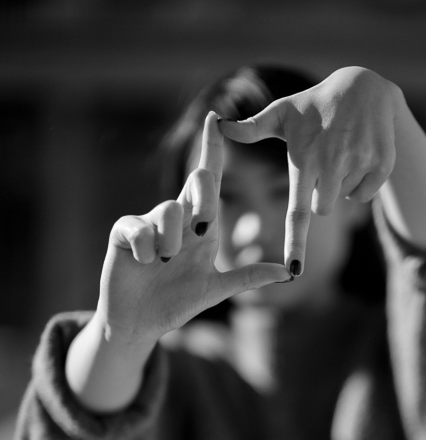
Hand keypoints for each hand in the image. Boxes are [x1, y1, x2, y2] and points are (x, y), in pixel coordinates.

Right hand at [98, 112, 290, 347]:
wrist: (140, 322)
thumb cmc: (176, 303)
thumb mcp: (216, 290)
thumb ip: (249, 278)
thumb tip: (289, 273)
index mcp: (200, 226)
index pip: (208, 180)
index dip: (211, 148)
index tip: (216, 118)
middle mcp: (176, 218)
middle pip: (196, 181)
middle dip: (205, 200)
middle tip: (203, 229)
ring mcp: (148, 222)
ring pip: (169, 208)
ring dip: (172, 240)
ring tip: (165, 262)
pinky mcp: (123, 233)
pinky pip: (139, 227)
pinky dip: (146, 248)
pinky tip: (144, 263)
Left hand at [218, 67, 400, 273]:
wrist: (365, 86)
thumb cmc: (315, 103)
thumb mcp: (284, 112)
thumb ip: (252, 128)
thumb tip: (219, 127)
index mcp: (304, 160)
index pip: (298, 212)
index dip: (295, 243)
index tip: (294, 270)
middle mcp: (332, 164)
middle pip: (323, 208)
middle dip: (321, 193)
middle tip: (322, 160)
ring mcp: (359, 164)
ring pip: (344, 198)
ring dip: (341, 184)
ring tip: (341, 151)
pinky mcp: (382, 165)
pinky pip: (365, 194)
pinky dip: (361, 182)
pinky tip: (358, 154)